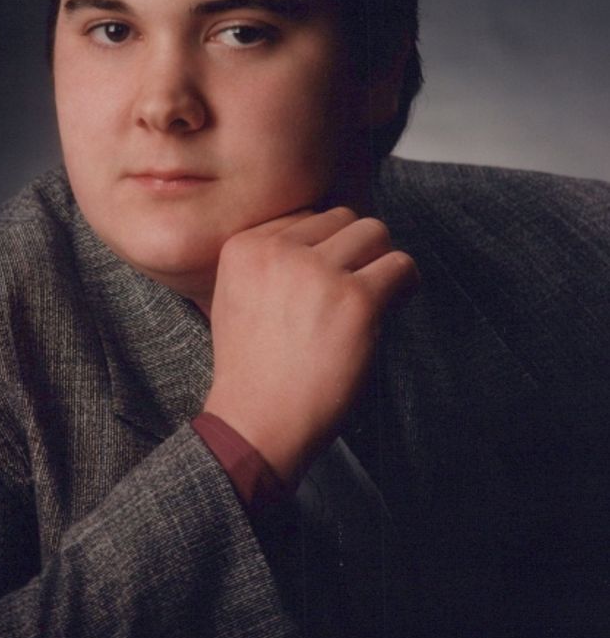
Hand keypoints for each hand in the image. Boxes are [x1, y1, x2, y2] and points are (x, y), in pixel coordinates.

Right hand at [203, 207, 417, 485]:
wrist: (257, 420)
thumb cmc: (252, 367)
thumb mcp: (233, 296)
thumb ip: (269, 259)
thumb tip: (327, 235)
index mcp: (245, 246)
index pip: (305, 217)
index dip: (322, 249)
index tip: (324, 281)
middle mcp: (279, 251)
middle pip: (341, 218)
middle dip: (353, 250)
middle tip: (351, 289)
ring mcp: (318, 273)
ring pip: (374, 232)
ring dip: (379, 261)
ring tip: (373, 295)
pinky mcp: (356, 299)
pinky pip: (400, 265)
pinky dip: (404, 283)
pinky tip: (393, 304)